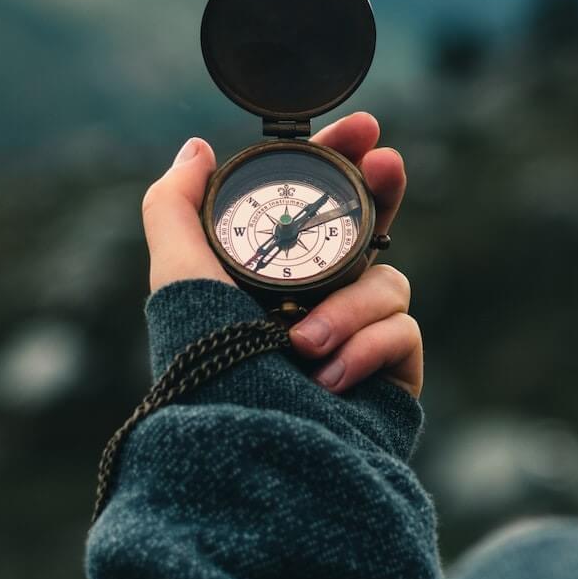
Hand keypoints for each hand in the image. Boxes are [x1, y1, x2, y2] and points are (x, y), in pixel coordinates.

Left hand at [140, 111, 420, 395]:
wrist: (251, 452)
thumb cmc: (209, 368)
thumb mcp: (177, 277)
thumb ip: (175, 206)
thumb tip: (196, 148)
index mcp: (273, 275)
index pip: (318, 204)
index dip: (343, 160)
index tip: (362, 126)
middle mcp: (318, 301)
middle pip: (371, 228)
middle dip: (382, 190)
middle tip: (388, 162)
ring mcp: (358, 338)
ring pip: (386, 281)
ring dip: (347, 306)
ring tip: (303, 345)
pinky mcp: (391, 375)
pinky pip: (402, 331)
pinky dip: (365, 348)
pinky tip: (329, 378)